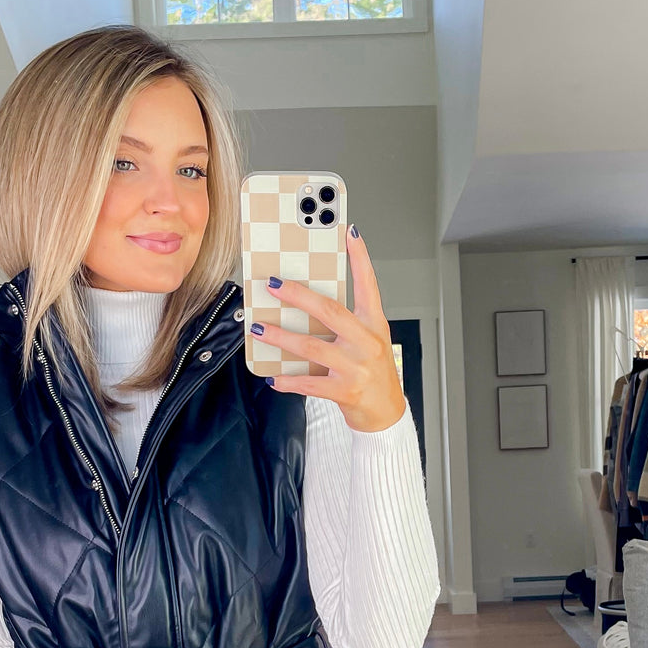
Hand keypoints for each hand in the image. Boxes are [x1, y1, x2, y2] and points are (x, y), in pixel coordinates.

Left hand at [254, 225, 406, 432]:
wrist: (387, 413)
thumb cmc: (375, 373)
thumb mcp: (370, 341)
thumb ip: (346, 322)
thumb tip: (307, 304)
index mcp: (374, 325)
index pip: (369, 284)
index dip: (360, 258)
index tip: (349, 233)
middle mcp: (367, 343)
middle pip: (330, 311)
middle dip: (298, 295)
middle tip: (273, 284)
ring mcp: (357, 368)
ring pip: (312, 346)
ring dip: (282, 336)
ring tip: (260, 329)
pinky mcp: (345, 391)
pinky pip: (310, 384)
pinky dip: (288, 380)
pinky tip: (273, 377)